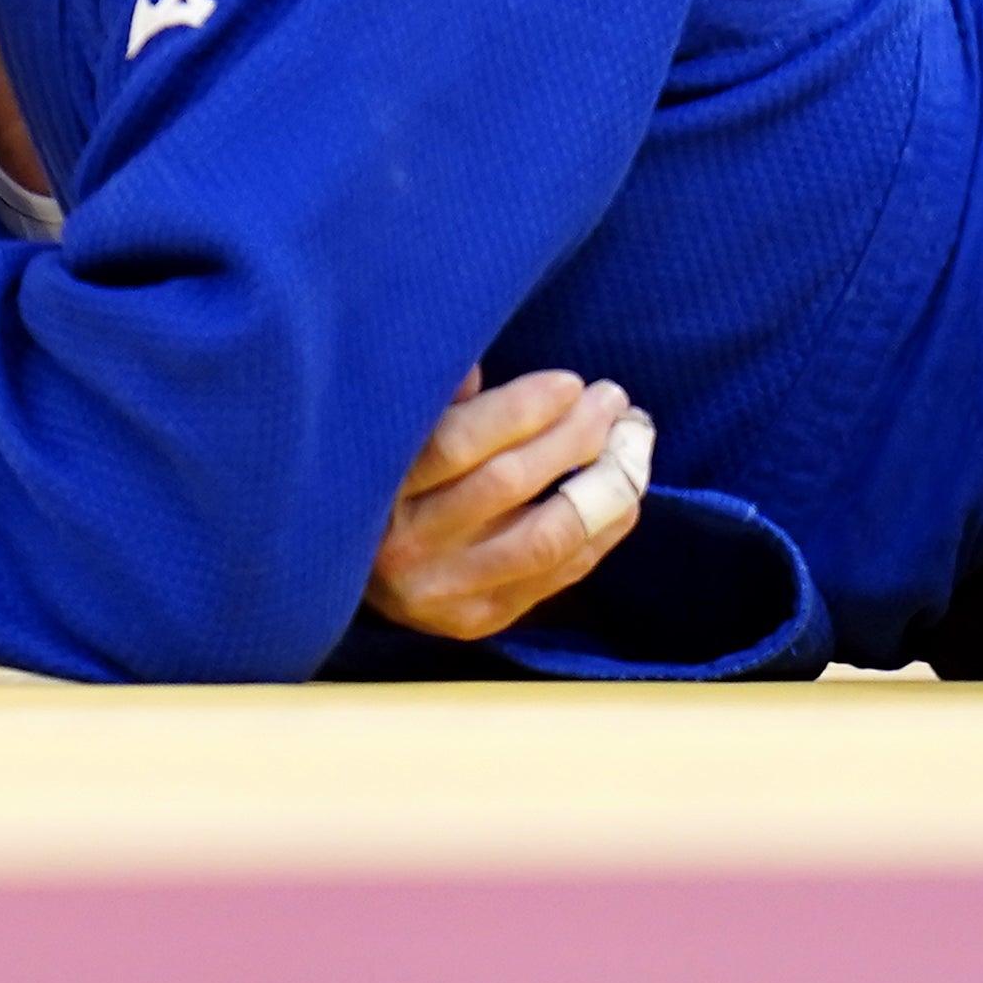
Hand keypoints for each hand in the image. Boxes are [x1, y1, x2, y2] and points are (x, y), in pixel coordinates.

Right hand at [368, 365, 642, 639]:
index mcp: (378, 486)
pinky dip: (601, 534)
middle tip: (615, 401)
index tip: (571, 382)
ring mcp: (444, 592)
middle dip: (576, 436)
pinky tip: (623, 499)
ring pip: (544, 539)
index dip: (523, 408)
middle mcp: (407, 546)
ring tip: (631, 448)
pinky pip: (556, 576)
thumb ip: (437, 402)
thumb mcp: (396, 433)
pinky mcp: (478, 620)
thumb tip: (478, 362)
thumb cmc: (390, 478)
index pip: (457, 443)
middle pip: (508, 484)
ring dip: (603, 487)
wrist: (350, 575)